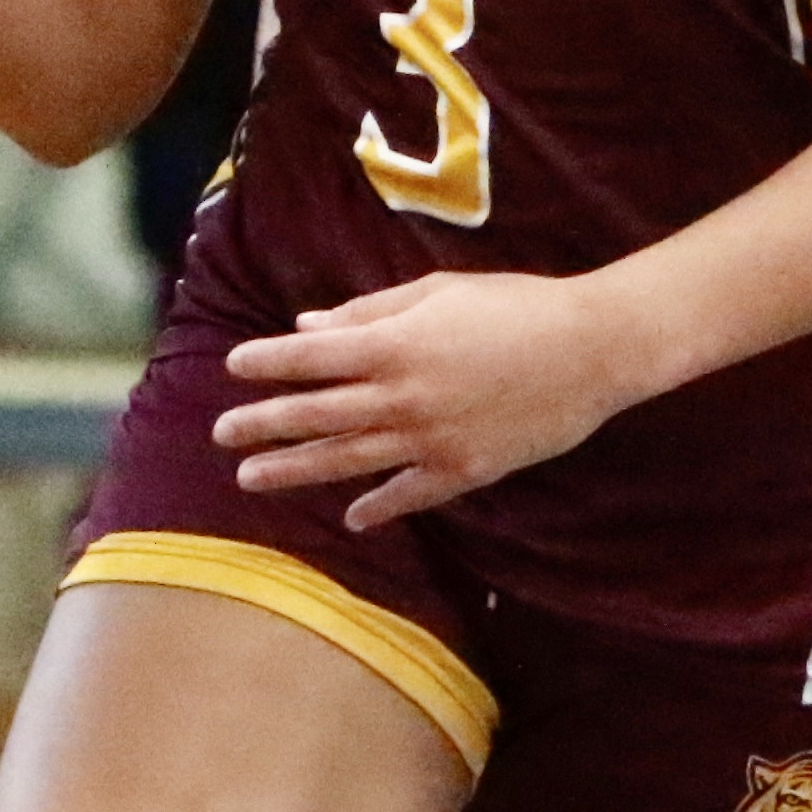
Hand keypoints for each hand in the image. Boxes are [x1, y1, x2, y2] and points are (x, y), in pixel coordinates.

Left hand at [215, 271, 657, 531]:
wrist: (591, 349)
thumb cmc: (516, 306)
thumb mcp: (438, 293)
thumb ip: (370, 313)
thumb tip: (308, 325)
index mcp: (393, 346)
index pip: (310, 357)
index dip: (267, 363)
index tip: (232, 367)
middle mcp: (401, 397)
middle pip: (316, 414)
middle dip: (263, 423)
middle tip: (220, 433)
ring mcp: (430, 440)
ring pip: (347, 459)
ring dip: (295, 470)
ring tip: (251, 477)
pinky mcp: (464, 470)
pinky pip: (409, 495)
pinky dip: (378, 507)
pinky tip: (352, 518)